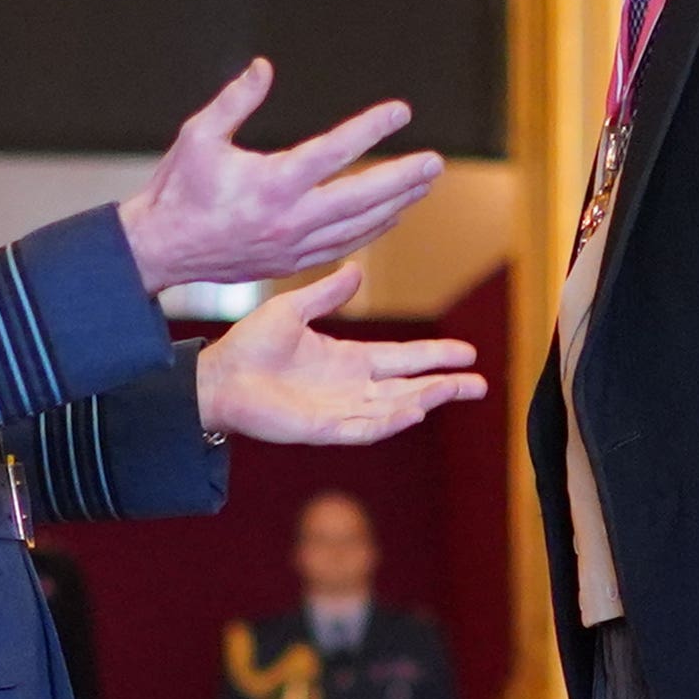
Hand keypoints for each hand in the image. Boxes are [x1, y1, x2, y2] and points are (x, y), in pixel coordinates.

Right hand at [117, 60, 442, 292]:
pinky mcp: (291, 263)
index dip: (370, 129)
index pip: (334, 151)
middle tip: (435, 163)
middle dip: (402, 179)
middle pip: (362, 198)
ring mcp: (293, 246)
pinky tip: (390, 216)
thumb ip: (235, 100)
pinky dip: (371, 231)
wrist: (161, 250)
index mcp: (271, 183)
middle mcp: (289, 218)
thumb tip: (265, 67)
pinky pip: (343, 248)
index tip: (400, 112)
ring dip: (395, 205)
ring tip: (423, 185)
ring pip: (359, 227)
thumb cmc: (178, 188)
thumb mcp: (198, 136)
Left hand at [197, 266, 484, 444]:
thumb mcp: (293, 310)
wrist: (217, 377)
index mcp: (347, 359)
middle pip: (409, 387)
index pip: (402, 359)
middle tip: (481, 383)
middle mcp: (350, 388)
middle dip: (444, 384)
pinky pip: (363, 427)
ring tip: (457, 390)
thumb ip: (327, 293)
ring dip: (425, 400)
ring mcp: (338, 410)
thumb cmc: (249, 346)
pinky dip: (390, 420)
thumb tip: (357, 269)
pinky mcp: (321, 428)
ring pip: (394, 408)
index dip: (434, 355)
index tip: (467, 353)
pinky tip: (414, 410)